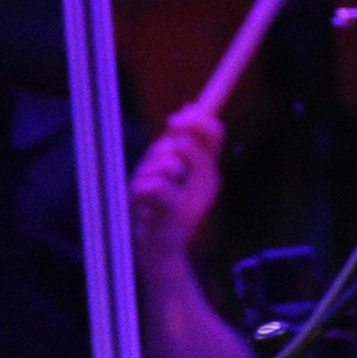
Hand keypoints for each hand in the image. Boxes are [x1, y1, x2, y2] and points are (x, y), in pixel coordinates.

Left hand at [130, 107, 227, 258]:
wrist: (157, 248)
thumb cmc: (158, 206)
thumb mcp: (168, 169)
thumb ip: (178, 143)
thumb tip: (188, 108)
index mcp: (209, 171)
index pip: (214, 133)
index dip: (196, 118)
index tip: (178, 116)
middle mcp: (209, 183)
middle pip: (187, 143)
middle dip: (163, 148)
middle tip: (155, 165)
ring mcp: (197, 199)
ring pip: (165, 164)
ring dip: (147, 174)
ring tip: (146, 191)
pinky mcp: (180, 213)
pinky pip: (155, 186)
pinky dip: (142, 192)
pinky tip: (145, 206)